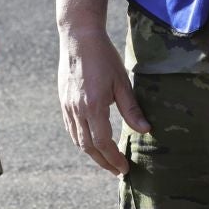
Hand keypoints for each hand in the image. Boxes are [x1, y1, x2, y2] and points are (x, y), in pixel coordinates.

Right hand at [58, 28, 149, 174]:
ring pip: (77, 140)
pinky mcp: (63, 101)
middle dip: (103, 162)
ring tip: (106, 160)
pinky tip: (90, 141)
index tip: (124, 168)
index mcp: (93, 106)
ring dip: (92, 153)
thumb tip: (145, 131)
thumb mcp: (122, 82)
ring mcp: (67, 107)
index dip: (114, 158)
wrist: (79, 38)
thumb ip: (131, 109)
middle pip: (88, 147)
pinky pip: (71, 128)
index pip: (103, 143)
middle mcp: (77, 110)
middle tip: (117, 170)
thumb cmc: (104, 57)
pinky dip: (81, 140)